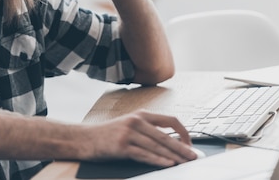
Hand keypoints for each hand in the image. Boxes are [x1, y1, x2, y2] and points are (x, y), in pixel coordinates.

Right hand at [80, 110, 196, 166]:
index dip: (183, 132)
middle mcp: (137, 121)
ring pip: (157, 146)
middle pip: (166, 135)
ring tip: (185, 162)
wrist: (85, 138)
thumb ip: (149, 130)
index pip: (170, 120)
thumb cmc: (109, 134)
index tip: (191, 143)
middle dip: (182, 147)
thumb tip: (172, 143)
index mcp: (142, 114)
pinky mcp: (122, 146)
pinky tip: (168, 163)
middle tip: (193, 156)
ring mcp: (129, 133)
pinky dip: (158, 160)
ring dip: (173, 155)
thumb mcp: (130, 125)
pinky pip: (144, 154)